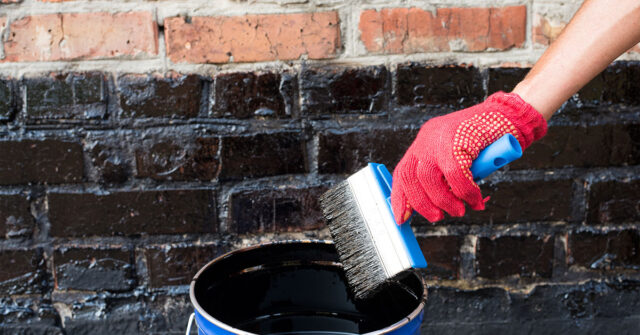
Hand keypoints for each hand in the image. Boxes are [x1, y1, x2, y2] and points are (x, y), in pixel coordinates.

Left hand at [391, 92, 546, 223]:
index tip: (401, 218)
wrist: (509, 116)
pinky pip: (456, 173)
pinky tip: (475, 199)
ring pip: (430, 177)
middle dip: (422, 203)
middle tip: (438, 217)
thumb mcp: (458, 159)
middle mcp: (427, 138)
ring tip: (460, 210)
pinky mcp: (458, 139)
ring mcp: (440, 137)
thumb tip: (438, 206)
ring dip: (445, 200)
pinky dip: (466, 191)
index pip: (403, 172)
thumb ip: (446, 177)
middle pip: (411, 176)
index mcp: (423, 143)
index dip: (401, 198)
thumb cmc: (485, 141)